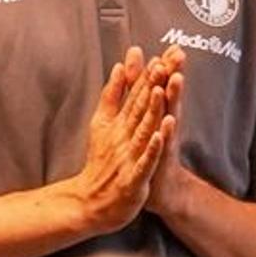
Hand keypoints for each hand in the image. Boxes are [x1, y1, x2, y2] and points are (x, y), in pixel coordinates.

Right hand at [69, 48, 176, 234]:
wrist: (89, 202)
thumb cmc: (103, 162)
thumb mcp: (103, 123)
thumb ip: (113, 95)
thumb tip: (120, 66)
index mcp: (118, 123)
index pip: (135, 96)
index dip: (147, 76)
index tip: (160, 54)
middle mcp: (122, 136)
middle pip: (140, 107)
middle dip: (152, 85)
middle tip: (165, 62)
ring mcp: (127, 157)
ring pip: (142, 130)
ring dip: (151, 110)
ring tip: (161, 90)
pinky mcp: (133, 178)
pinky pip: (144, 162)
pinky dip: (152, 148)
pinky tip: (161, 135)